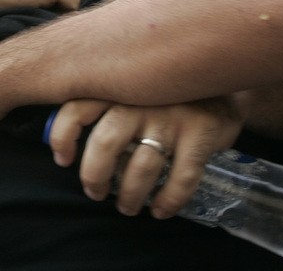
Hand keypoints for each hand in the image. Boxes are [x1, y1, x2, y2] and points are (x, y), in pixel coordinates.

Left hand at [49, 98, 242, 218]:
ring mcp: (170, 115)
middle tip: (95, 193)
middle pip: (105, 143)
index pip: (76, 109)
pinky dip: (169, 200)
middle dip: (95, 176)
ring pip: (141, 166)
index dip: (62, 137)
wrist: (219, 72)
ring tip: (127, 207)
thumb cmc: (162, 89)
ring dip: (130, 195)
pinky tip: (160, 210)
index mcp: (116, 86)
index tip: (63, 160)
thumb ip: (101, 101)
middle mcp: (139, 98)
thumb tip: (65, 139)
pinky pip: (181, 177)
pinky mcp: (200, 131)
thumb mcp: (128, 84)